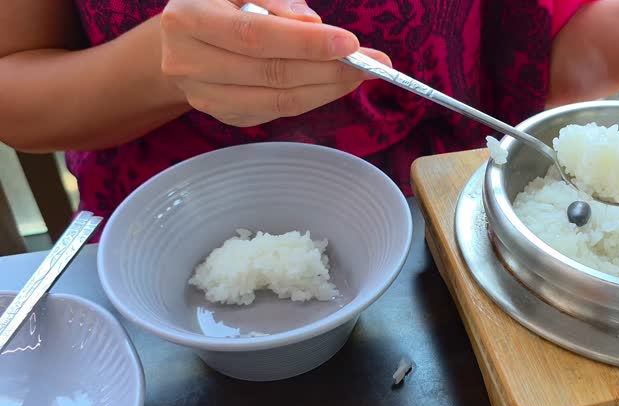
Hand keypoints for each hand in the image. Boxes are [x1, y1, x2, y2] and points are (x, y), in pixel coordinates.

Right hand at [160, 0, 390, 126]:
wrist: (179, 41)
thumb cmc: (217, 4)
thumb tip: (313, 24)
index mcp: (187, 21)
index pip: (255, 36)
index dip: (305, 43)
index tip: (351, 43)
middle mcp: (188, 64)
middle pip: (273, 73)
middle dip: (330, 68)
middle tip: (373, 62)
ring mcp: (206, 98)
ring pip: (280, 100)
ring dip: (328, 88)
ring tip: (362, 73)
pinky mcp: (226, 117)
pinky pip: (278, 111)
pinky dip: (314, 97)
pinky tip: (336, 83)